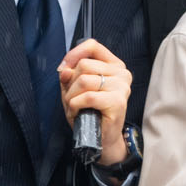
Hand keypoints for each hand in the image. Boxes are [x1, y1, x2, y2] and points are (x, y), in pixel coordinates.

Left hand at [58, 39, 132, 164]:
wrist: (101, 140)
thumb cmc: (89, 114)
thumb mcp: (74, 90)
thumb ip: (69, 76)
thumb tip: (64, 70)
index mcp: (114, 66)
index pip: (92, 46)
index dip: (73, 54)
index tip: (63, 69)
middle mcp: (121, 73)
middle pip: (84, 64)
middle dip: (70, 83)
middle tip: (72, 99)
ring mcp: (122, 87)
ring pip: (84, 80)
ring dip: (71, 96)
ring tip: (74, 107)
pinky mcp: (118, 102)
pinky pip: (87, 96)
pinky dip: (76, 105)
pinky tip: (78, 113)